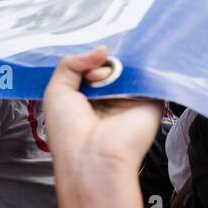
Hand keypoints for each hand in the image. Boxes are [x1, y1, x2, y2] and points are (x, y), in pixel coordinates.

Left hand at [42, 47, 160, 177]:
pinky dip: (138, 71)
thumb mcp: (56, 90)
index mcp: (86, 98)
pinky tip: (123, 82)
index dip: (88, 62)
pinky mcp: (151, 101)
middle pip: (110, 65)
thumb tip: (102, 50)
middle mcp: (109, 98)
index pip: (91, 67)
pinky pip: (149, 76)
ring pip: (127, 67)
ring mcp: (130, 98)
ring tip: (104, 83)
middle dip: (100, 64)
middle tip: (93, 78)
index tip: (84, 72)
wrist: (92, 157)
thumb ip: (71, 63)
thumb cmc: (68, 130)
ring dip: (115, 69)